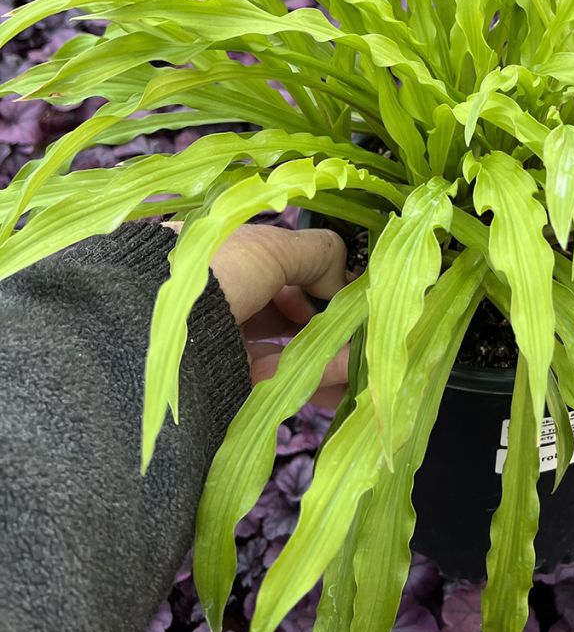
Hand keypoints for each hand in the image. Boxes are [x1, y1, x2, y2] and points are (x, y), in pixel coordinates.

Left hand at [162, 222, 349, 406]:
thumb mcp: (271, 246)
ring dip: (325, 350)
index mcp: (215, 260)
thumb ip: (317, 253)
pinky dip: (313, 372)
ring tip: (361, 354)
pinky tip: (345, 368)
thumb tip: (345, 276)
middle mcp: (212, 302)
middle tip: (358, 327)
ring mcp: (215, 346)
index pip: (273, 266)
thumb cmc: (212, 274)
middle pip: (280, 312)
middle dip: (324, 320)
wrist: (155, 336)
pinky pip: (275, 378)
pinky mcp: (222, 385)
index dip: (312, 276)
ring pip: (282, 349)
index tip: (341, 289)